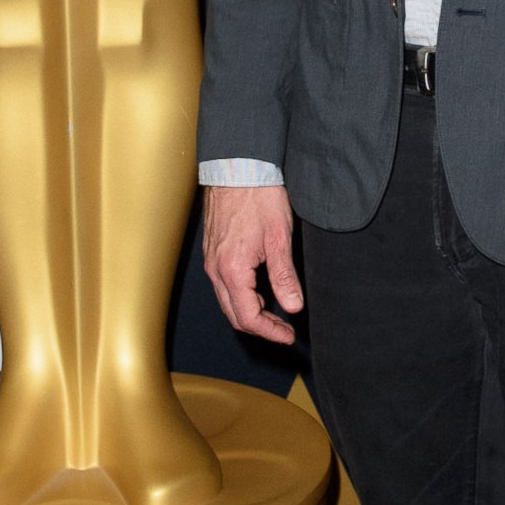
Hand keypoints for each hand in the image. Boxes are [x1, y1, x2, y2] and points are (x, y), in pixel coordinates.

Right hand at [202, 183, 301, 345]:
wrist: (237, 168)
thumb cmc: (259, 198)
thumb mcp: (279, 238)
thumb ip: (284, 276)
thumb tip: (293, 307)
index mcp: (232, 270)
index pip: (248, 317)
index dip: (270, 332)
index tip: (289, 336)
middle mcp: (216, 270)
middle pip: (234, 314)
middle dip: (260, 327)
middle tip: (284, 330)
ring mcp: (211, 261)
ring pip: (227, 301)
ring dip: (250, 312)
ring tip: (275, 314)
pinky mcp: (212, 252)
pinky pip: (223, 285)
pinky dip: (241, 296)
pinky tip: (259, 292)